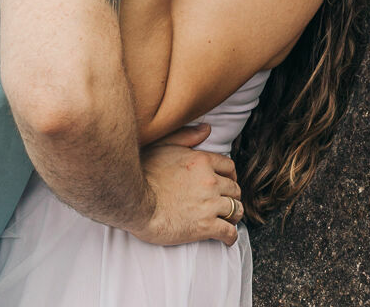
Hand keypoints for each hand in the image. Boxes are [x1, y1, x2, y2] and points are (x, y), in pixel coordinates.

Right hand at [130, 123, 244, 245]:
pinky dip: (230, 237)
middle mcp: (210, 181)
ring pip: (236, 210)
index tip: (226, 182)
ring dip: (233, 215)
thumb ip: (186, 136)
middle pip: (235, 189)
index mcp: (201, 161)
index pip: (229, 167)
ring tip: (227, 219)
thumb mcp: (163, 146)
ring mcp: (209, 204)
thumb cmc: (143, 174)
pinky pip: (229, 232)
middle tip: (225, 202)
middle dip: (232, 196)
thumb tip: (206, 129)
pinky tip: (227, 239)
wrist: (134, 203)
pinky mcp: (205, 226)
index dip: (230, 176)